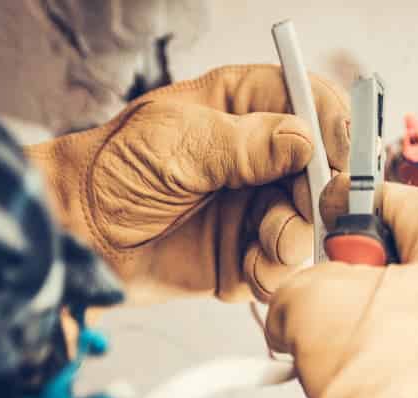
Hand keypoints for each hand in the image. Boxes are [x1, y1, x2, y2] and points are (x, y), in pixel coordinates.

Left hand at [25, 65, 349, 303]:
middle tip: (303, 211)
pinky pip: (282, 267)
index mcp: (245, 109)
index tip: (337, 155)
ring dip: (291, 238)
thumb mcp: (174, 143)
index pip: (311, 103)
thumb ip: (242, 144)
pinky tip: (245, 267)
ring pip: (308, 224)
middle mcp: (261, 158)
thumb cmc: (112, 169)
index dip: (333, 127)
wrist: (80, 236)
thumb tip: (304, 141)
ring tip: (261, 244)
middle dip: (318, 196)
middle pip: (323, 171)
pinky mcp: (249, 254)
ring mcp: (258, 207)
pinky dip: (271, 272)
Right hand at [266, 177, 417, 397]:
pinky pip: (411, 375)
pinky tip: (346, 396)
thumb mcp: (308, 298)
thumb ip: (302, 281)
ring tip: (330, 356)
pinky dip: (376, 380)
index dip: (367, 198)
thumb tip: (298, 305)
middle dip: (357, 280)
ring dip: (361, 335)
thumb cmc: (374, 374)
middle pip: (412, 270)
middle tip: (325, 292)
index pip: (415, 204)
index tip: (341, 208)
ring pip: (407, 328)